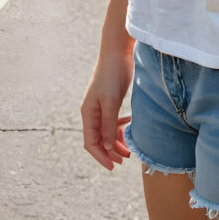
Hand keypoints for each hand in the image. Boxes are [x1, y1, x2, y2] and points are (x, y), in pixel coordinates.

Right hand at [81, 50, 133, 170]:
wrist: (118, 52)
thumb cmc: (112, 75)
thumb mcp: (111, 101)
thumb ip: (108, 124)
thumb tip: (105, 147)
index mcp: (88, 114)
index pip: (90, 143)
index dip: (101, 157)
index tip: (114, 167)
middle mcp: (93, 113)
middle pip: (99, 140)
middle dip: (111, 151)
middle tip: (127, 159)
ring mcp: (102, 107)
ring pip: (107, 132)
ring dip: (117, 141)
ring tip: (131, 148)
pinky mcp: (112, 102)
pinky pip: (113, 122)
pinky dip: (121, 129)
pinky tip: (130, 129)